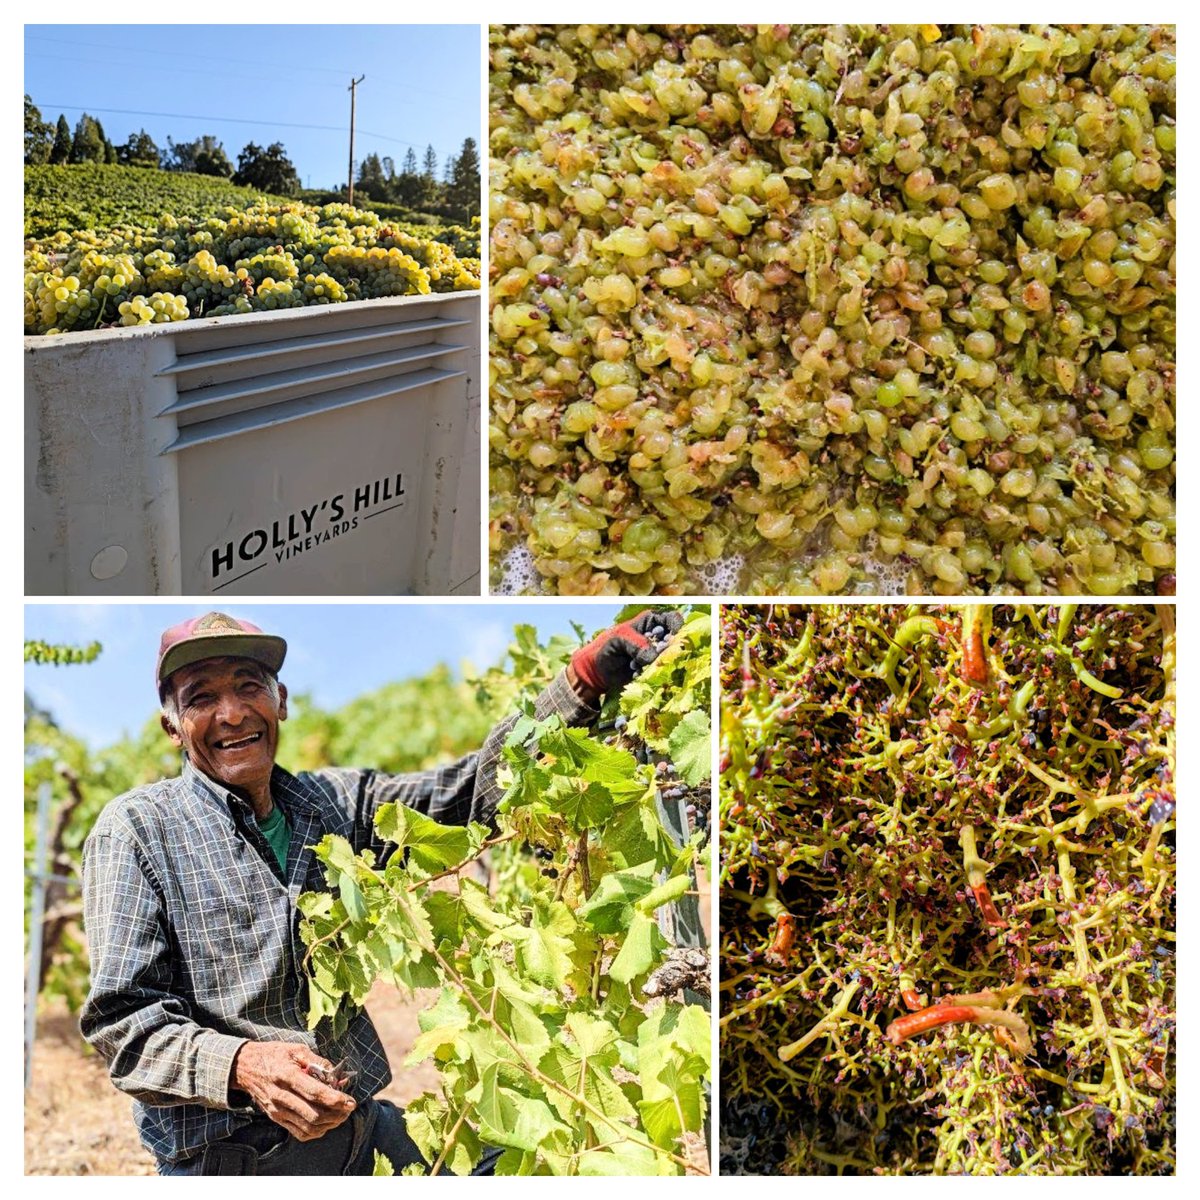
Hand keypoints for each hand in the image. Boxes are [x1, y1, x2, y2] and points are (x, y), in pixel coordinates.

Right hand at [231, 1041, 355, 1141]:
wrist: (245, 1067)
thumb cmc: (273, 1054)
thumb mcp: (296, 1049)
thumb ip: (318, 1062)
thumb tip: (337, 1076)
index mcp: (287, 1075)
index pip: (314, 1093)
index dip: (335, 1099)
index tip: (351, 1101)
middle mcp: (280, 1096)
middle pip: (313, 1114)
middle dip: (336, 1114)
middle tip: (349, 1108)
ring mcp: (277, 1110)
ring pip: (307, 1127)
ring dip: (328, 1125)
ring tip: (341, 1115)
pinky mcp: (275, 1118)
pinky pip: (298, 1132)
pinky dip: (316, 1131)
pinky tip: (326, 1122)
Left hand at [570, 611, 683, 699]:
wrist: (597, 670)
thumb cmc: (606, 647)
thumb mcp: (619, 639)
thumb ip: (637, 644)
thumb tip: (654, 656)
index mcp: (651, 621)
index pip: (673, 619)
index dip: (677, 628)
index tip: (669, 639)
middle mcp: (658, 636)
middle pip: (676, 640)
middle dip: (667, 650)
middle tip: (651, 657)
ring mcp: (657, 654)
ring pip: (670, 658)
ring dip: (656, 664)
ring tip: (635, 664)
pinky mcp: (654, 669)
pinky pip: (662, 671)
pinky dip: (651, 673)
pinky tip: (635, 672)